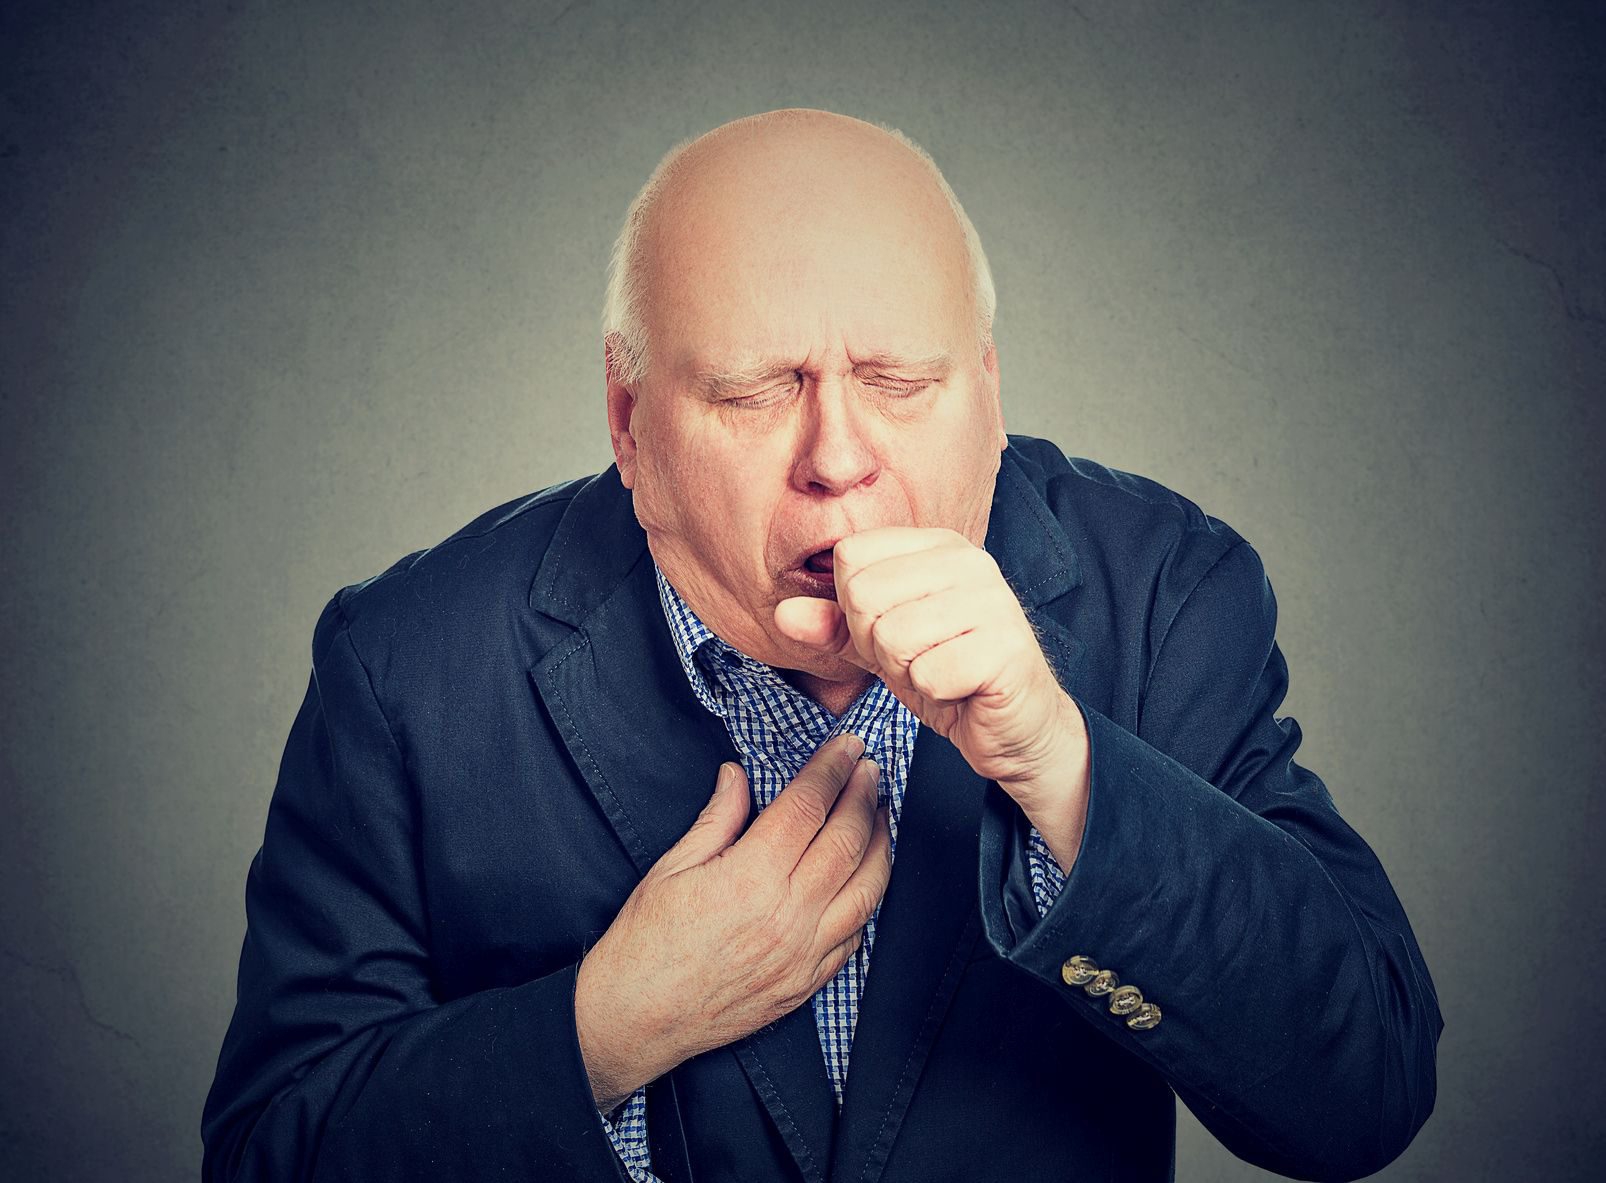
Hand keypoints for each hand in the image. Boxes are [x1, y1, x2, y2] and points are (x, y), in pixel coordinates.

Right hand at [573, 733, 891, 1111]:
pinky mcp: (808, 983)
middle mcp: (787, 916)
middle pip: (847, 840)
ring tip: (881, 814)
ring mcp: (804, 954)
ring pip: (868, 888)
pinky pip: (857, 934)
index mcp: (750, 878)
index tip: (846, 746)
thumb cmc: (645, 945)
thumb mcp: (671, 868)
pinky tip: (866, 876)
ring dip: (881, 844)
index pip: (807, 807)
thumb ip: (716, 819)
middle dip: (865, 795)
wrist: (636, 1019)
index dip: (832, 769)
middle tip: (869, 769)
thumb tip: (738, 776)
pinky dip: (869, 898)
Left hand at [773, 527, 1088, 858]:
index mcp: (936, 546)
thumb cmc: (949, 677)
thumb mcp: (879, 648)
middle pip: (864, 596)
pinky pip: (928, 672)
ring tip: (939, 673)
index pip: (851, 557)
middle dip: (877, 645)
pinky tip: (960, 689)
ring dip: (906, 672)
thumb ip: (832, 627)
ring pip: (892, 635)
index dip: (854, 610)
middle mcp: (969, 561)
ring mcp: (992, 601)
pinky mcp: (1006, 647)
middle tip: (918, 660)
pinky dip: (935, 693)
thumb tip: (782, 615)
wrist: (1015, 728)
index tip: (892, 632)